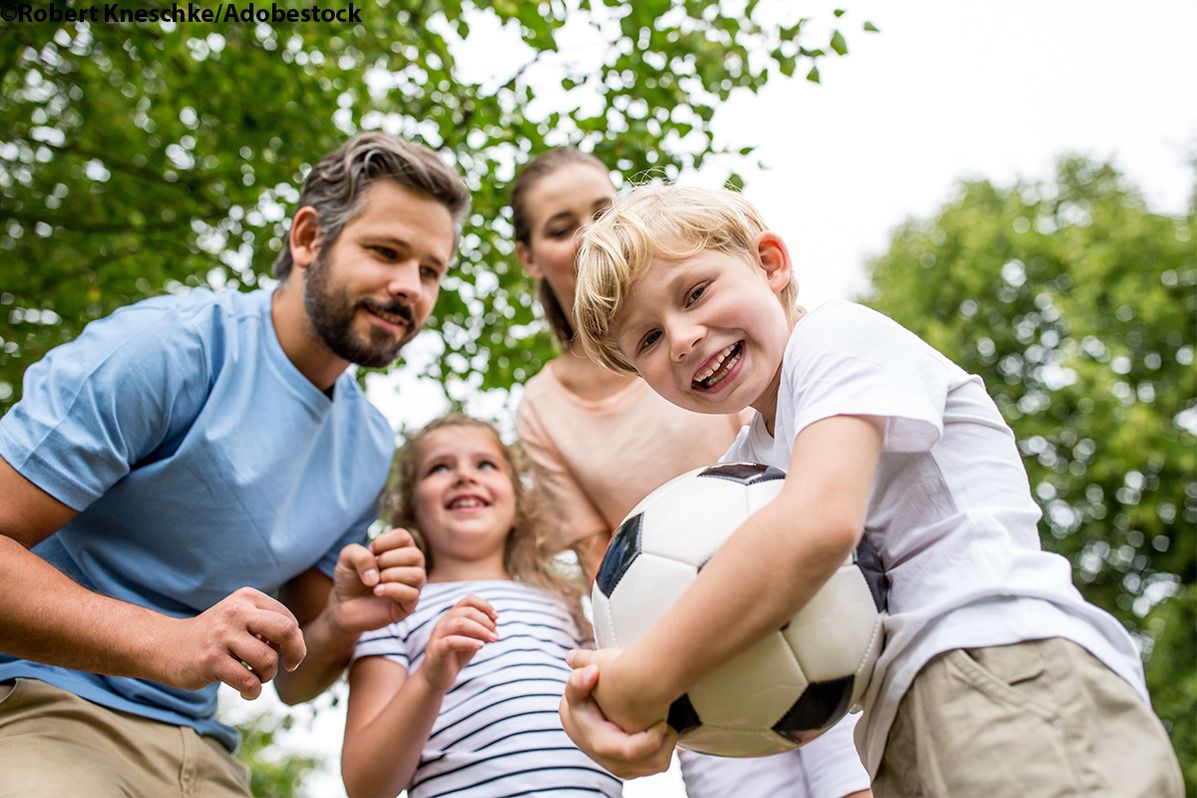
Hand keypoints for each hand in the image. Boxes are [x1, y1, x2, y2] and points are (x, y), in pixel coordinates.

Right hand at [163, 587, 305, 699]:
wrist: (165, 646)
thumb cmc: (214, 637)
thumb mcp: (241, 618)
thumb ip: (269, 626)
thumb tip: (296, 648)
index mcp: (247, 598)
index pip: (289, 620)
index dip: (295, 642)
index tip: (285, 654)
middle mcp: (236, 611)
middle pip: (286, 630)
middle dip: (295, 653)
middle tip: (288, 666)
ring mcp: (222, 635)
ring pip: (268, 660)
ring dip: (267, 676)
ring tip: (255, 677)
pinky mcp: (211, 659)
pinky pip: (248, 681)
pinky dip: (253, 691)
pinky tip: (246, 690)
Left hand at [329, 527, 425, 634]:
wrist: (343, 606)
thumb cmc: (350, 579)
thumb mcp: (346, 558)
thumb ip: (358, 555)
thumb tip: (377, 576)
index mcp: (401, 550)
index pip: (403, 537)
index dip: (383, 542)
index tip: (370, 553)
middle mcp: (411, 566)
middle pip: (415, 554)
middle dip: (388, 560)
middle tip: (374, 569)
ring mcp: (412, 586)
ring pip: (418, 574)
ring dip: (391, 575)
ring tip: (375, 582)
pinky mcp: (408, 605)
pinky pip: (412, 594)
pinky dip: (392, 590)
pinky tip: (377, 591)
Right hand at [417, 595, 498, 692]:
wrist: (437, 678)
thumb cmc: (456, 656)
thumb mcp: (471, 639)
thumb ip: (481, 629)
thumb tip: (495, 622)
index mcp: (452, 616)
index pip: (469, 600)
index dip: (485, 605)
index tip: (496, 617)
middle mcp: (444, 622)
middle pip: (466, 611)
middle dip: (485, 621)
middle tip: (495, 635)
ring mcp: (438, 635)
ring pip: (459, 623)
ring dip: (480, 630)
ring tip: (492, 640)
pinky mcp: (436, 650)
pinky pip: (451, 641)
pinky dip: (468, 642)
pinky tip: (480, 646)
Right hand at [559, 655, 675, 778]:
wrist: (580, 722)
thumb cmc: (581, 703)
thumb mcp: (575, 691)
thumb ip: (578, 682)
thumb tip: (592, 672)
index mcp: (601, 746)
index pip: (632, 751)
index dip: (652, 736)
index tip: (662, 718)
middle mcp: (613, 764)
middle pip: (653, 761)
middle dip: (665, 739)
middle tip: (668, 716)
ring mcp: (625, 770)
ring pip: (659, 764)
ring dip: (667, 744)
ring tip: (665, 720)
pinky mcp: (634, 770)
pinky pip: (658, 764)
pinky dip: (664, 748)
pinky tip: (661, 728)